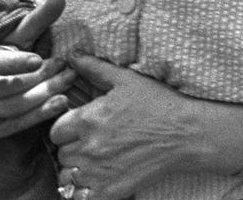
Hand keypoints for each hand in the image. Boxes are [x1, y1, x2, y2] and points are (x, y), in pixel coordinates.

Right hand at [0, 0, 73, 143]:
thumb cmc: (3, 54)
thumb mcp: (16, 36)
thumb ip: (37, 20)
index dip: (11, 63)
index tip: (37, 60)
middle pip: (3, 88)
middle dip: (37, 78)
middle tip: (65, 67)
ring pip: (9, 107)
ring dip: (42, 96)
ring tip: (68, 82)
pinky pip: (10, 127)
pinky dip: (36, 116)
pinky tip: (60, 104)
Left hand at [50, 55, 187, 199]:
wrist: (187, 133)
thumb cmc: (159, 104)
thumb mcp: (128, 80)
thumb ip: (96, 68)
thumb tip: (72, 55)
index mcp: (88, 119)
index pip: (56, 131)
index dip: (67, 129)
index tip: (81, 128)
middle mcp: (88, 146)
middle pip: (62, 153)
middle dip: (73, 148)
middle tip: (92, 143)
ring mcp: (98, 171)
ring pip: (68, 176)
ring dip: (77, 169)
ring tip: (95, 161)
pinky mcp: (109, 190)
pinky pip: (80, 196)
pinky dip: (85, 190)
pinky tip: (100, 178)